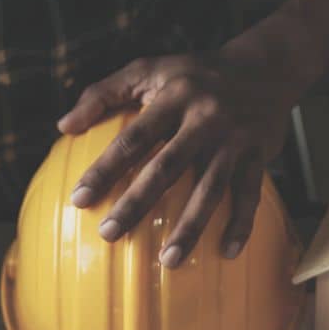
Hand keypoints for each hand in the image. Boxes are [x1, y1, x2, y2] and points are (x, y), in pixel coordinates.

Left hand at [56, 48, 302, 265]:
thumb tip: (63, 127)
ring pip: (210, 189)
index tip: (79, 199)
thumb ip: (103, 93)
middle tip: (109, 235)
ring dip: (190, 228)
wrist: (265, 67)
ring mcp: (235, 139)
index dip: (105, 169)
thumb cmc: (193, 74)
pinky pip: (249, 196)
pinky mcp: (259, 155)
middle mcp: (205, 117)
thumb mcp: (148, 69)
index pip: (133, 137)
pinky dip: (241, 226)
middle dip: (136, 203)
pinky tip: (226, 254)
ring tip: (168, 262)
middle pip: (166, 166)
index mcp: (174, 96)